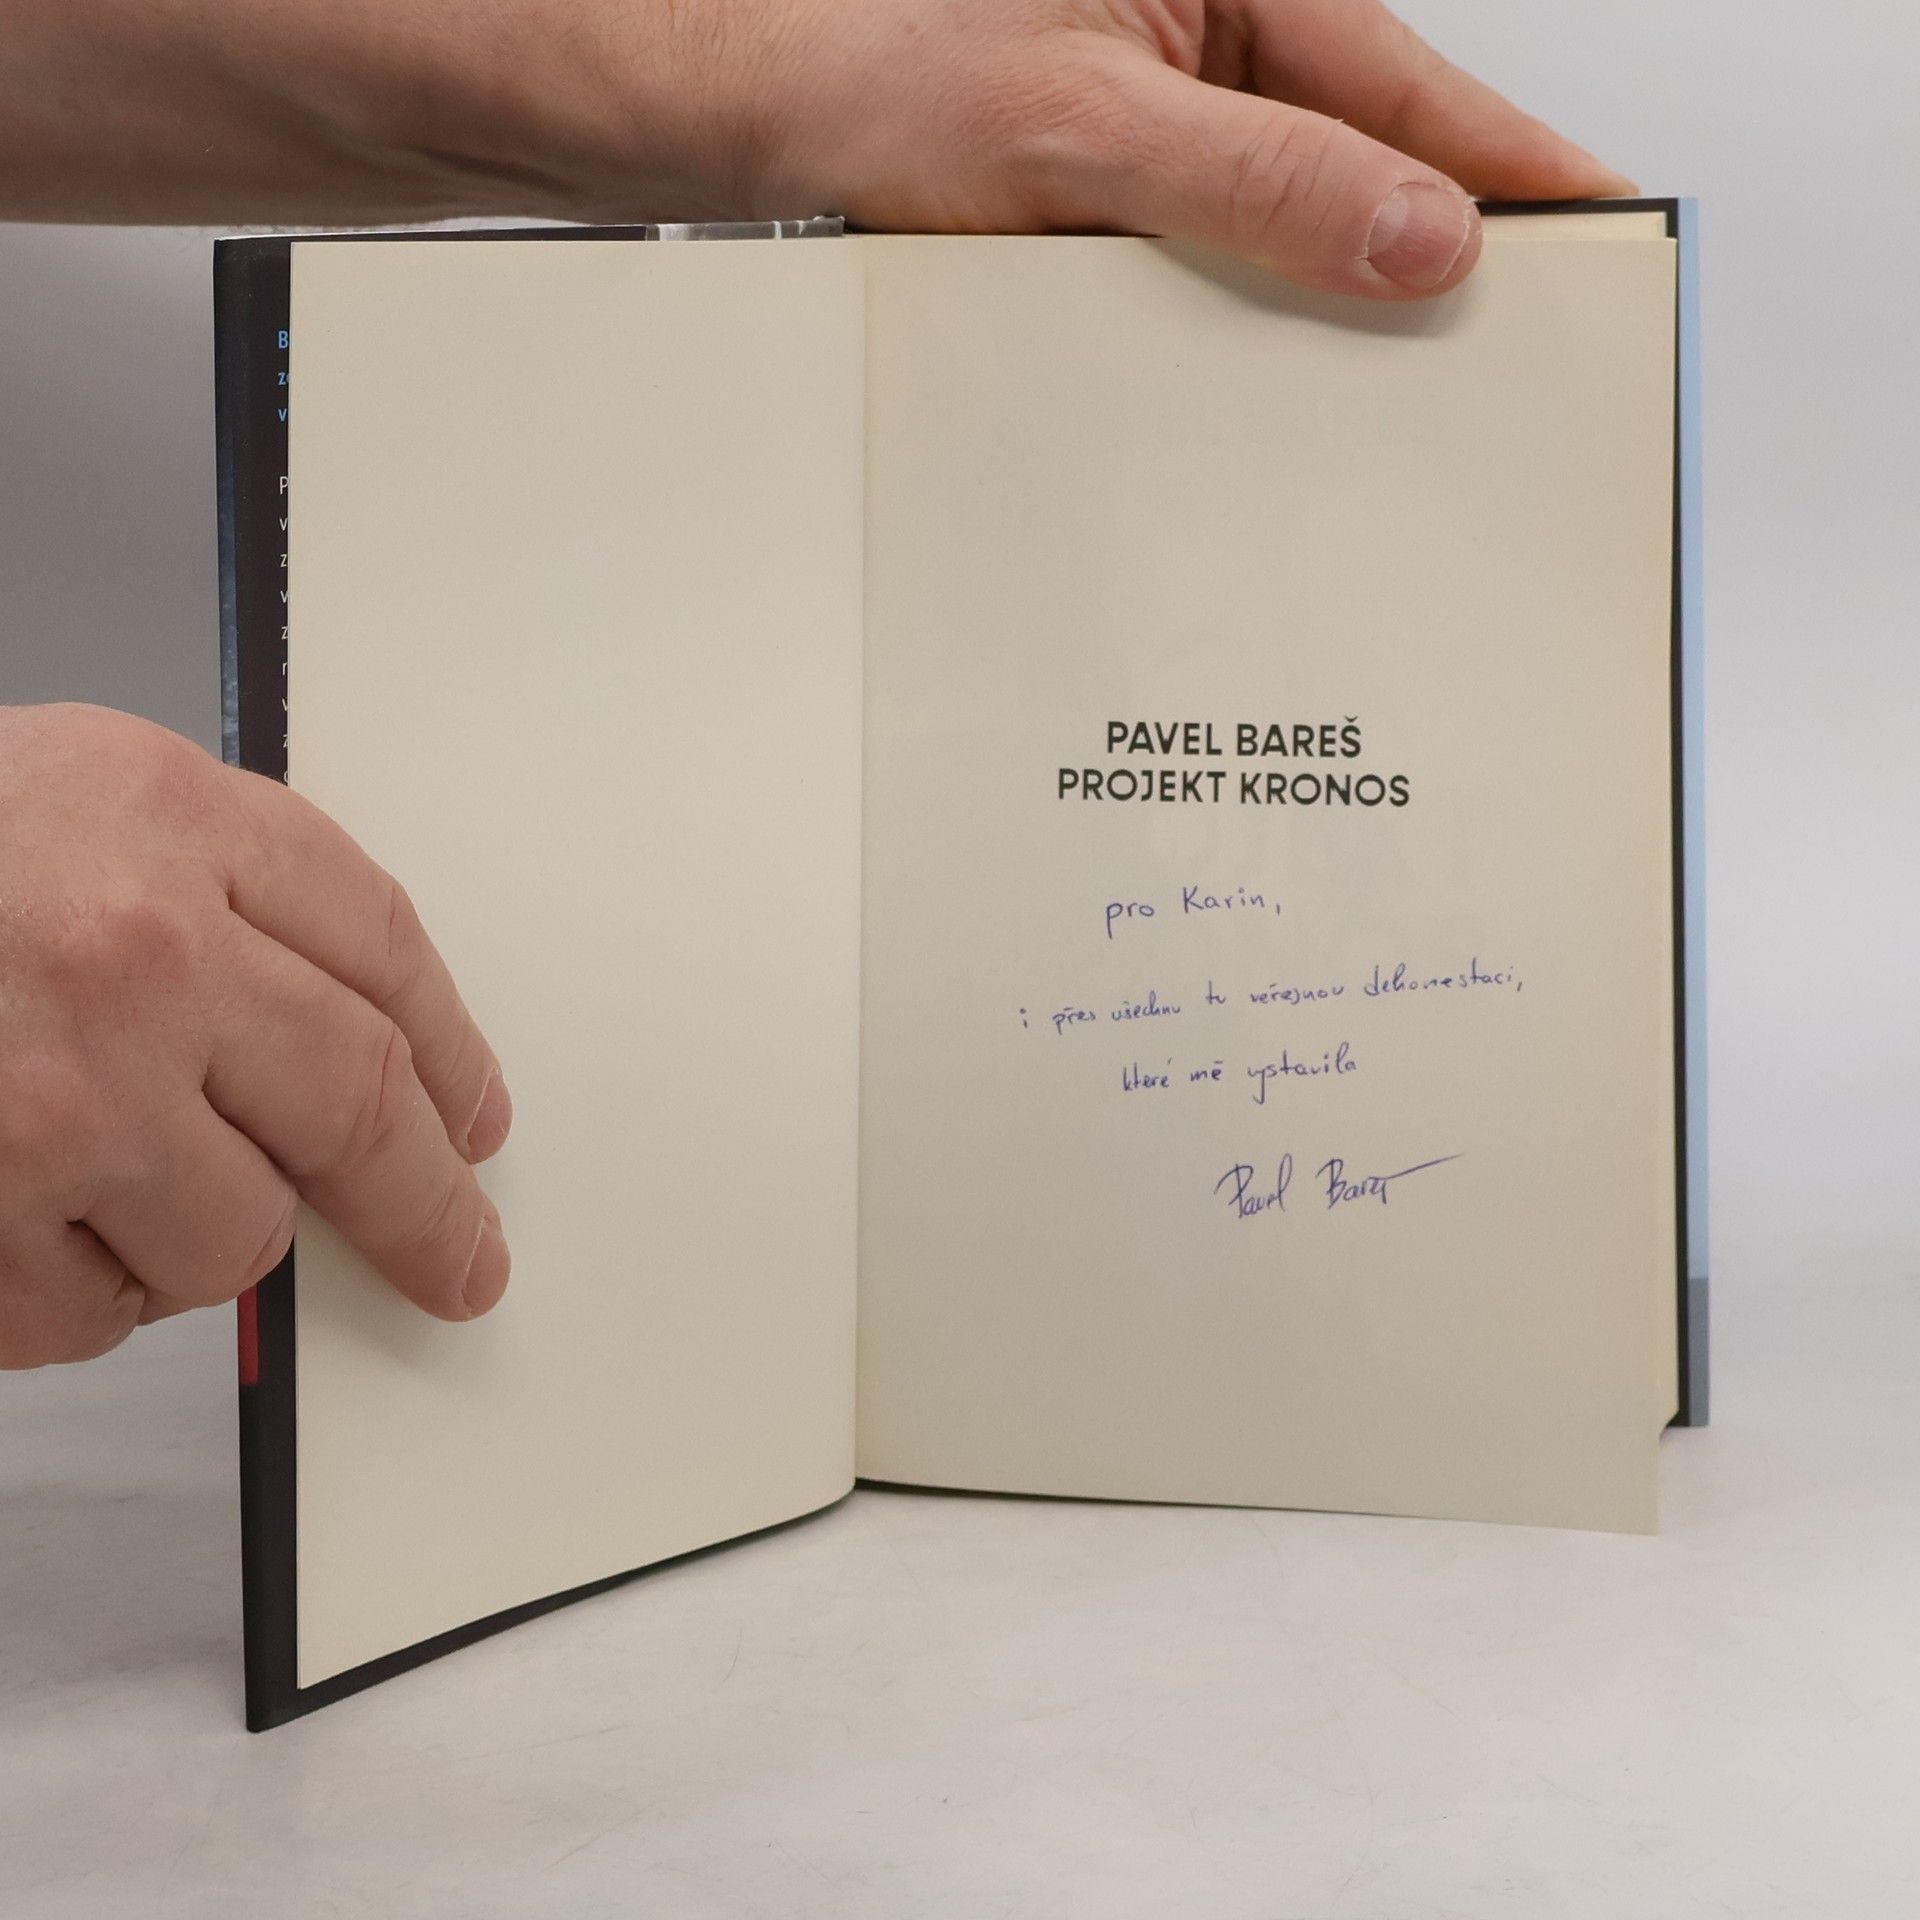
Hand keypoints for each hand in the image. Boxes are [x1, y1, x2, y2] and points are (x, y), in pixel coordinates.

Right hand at [0, 704, 511, 1366]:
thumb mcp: (63, 794)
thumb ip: (214, 894)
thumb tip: (364, 1050)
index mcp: (160, 819)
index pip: (380, 946)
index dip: (450, 1048)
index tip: (476, 1121)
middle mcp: (130, 958)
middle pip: (358, 1105)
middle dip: (425, 1205)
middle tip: (461, 1261)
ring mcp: (48, 1106)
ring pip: (235, 1239)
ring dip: (206, 1238)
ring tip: (104, 1178)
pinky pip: (93, 1316)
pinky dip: (82, 1295)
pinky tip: (18, 1223)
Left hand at [560, 0, 1635, 296]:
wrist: (742, 124)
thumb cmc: (873, 73)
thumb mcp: (1079, 132)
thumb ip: (1255, 179)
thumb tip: (1416, 234)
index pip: (1417, 93)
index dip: (1517, 177)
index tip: (1607, 244)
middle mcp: (1209, 49)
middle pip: (1374, 162)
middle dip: (1436, 262)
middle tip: (1512, 364)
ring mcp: (1166, 133)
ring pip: (1296, 233)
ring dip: (1335, 312)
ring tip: (1397, 408)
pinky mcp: (1120, 208)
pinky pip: (1215, 277)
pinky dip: (1243, 336)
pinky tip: (1263, 397)